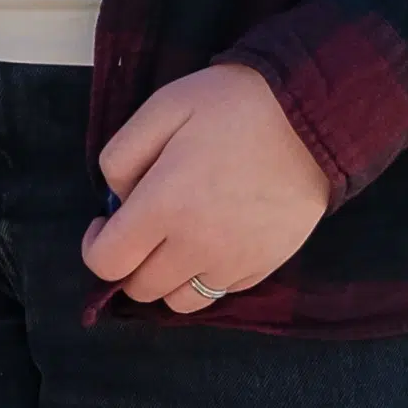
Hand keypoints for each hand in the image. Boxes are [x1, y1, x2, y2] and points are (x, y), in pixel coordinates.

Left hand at [83, 63, 338, 313]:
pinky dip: (207, 276)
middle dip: (130, 263)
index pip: (107, 263)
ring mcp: (235, 263)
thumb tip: (117, 199)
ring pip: (182, 302)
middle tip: (143, 226)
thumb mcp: (159, 110)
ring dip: (168, 278)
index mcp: (163, 208)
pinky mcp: (266, 266)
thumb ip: (121, 157)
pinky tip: (213, 240)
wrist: (311, 117)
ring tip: (176, 241)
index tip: (107, 220)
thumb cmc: (230, 106)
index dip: (95, 246)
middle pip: (141, 290)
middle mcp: (197, 247)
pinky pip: (222, 292)